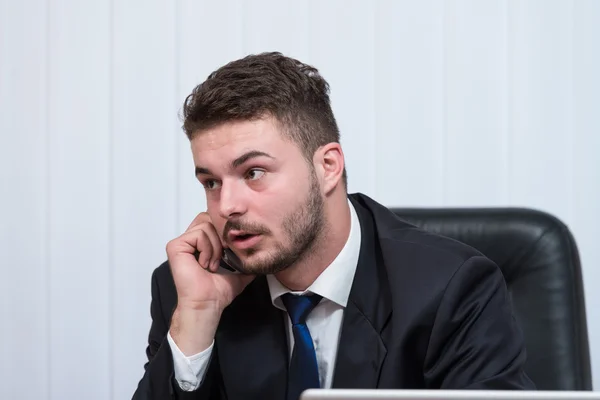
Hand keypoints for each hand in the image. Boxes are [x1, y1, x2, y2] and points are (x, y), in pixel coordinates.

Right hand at [166, 212, 254, 354]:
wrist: (208, 304)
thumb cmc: (217, 292)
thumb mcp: (239, 270)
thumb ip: (246, 258)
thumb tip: (261, 253)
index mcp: (201, 243)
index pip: (213, 220)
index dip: (225, 231)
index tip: (229, 251)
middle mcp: (190, 241)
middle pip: (209, 217)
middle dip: (222, 236)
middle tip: (223, 255)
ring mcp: (182, 243)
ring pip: (206, 225)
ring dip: (215, 246)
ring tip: (213, 264)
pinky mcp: (176, 246)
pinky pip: (198, 234)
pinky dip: (207, 249)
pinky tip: (205, 264)